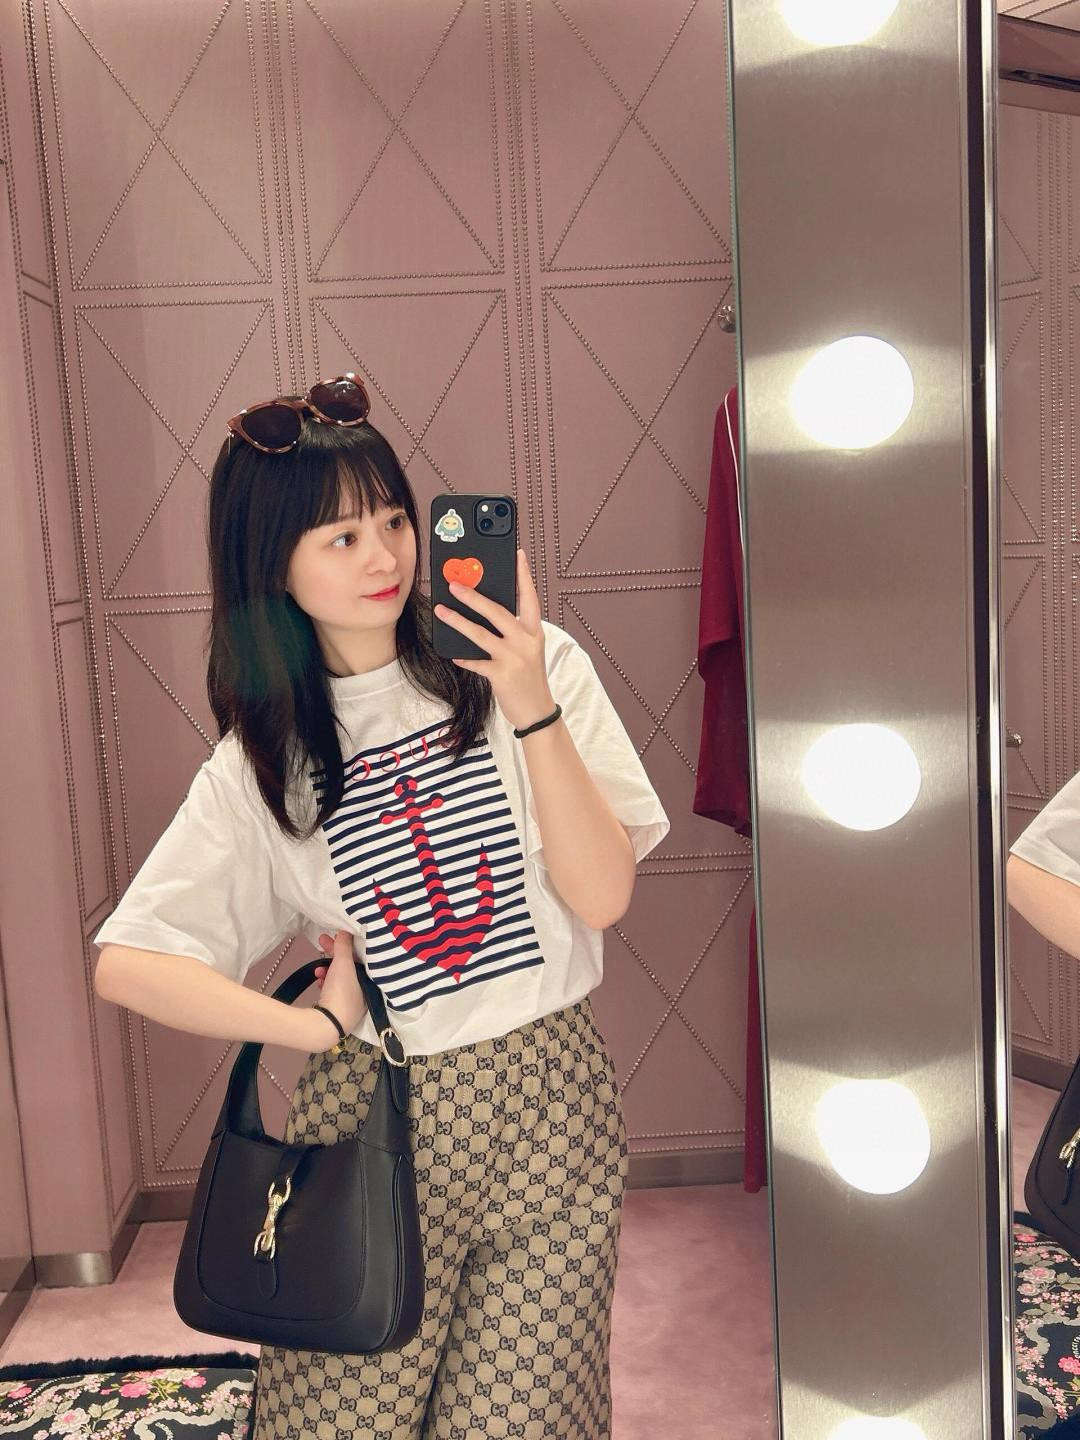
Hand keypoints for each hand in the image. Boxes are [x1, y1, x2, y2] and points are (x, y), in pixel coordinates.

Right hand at [311, 929, 367, 1049]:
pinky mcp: (338, 1013)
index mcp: (372, 983)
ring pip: (340, 979)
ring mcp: (352, 1006)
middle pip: (350, 968)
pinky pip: (333, 991)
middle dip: (334, 954)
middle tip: (321, 941)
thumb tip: (346, 930)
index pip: (361, 958)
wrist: (326, 1025)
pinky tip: (318, 981)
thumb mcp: (343, 963)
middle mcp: (365, 995)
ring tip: (318, 969)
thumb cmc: (341, 991)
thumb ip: (344, 945)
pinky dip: (326, 983)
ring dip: (328, 969)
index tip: (335, 936)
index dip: (348, 945)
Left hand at [434, 548, 555, 731]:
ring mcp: (513, 659)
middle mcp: (525, 642)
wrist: (537, 711)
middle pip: (497, 612)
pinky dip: (463, 657)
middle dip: (473, 596)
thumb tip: (485, 610)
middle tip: (455, 584)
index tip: (518, 554)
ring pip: (480, 634)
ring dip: (458, 621)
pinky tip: (453, 652)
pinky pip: (476, 662)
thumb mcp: (528, 649)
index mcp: (533, 631)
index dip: (523, 575)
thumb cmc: (529, 677)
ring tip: (441, 611)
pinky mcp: (501, 675)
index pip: (529, 597)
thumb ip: (512, 631)